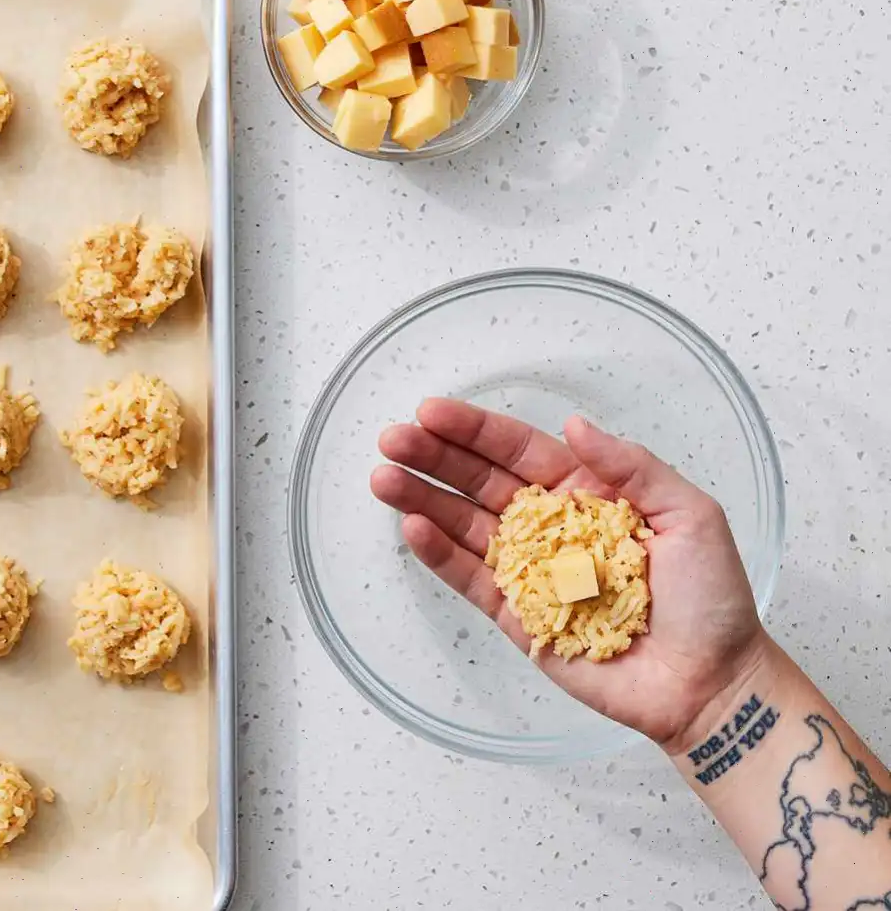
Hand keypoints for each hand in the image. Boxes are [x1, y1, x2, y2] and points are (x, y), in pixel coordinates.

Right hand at [369, 398, 770, 752]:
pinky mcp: (517, 616)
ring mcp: (530, 572)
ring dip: (422, 500)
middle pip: (480, 482)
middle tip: (393, 438)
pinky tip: (413, 526)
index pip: (520, 451)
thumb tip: (575, 426)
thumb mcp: (690, 514)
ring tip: (384, 478)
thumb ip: (632, 466)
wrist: (711, 682)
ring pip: (464, 526)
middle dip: (434, 458)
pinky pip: (471, 580)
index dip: (475, 430)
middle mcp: (551, 527)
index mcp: (589, 492)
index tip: (432, 412)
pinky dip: (440, 555)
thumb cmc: (711, 600)